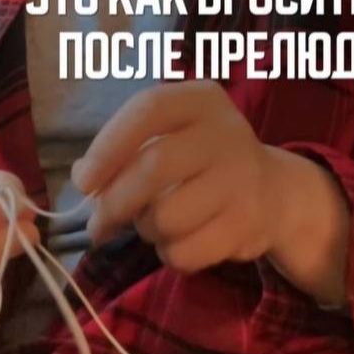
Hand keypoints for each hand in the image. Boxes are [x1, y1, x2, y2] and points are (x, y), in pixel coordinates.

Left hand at [71, 80, 280, 274]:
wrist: (271, 190)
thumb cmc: (202, 158)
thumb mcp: (170, 135)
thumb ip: (124, 147)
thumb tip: (82, 176)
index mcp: (201, 100)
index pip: (148, 110)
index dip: (108, 146)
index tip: (83, 181)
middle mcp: (225, 133)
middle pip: (154, 167)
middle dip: (114, 202)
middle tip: (98, 223)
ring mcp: (241, 179)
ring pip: (166, 217)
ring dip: (145, 229)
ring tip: (152, 223)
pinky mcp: (247, 225)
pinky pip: (185, 252)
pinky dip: (169, 254)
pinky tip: (178, 239)